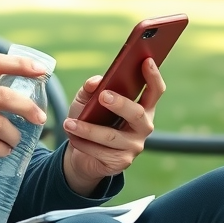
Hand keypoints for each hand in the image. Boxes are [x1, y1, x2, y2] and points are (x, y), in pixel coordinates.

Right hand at [0, 54, 48, 179]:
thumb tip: (9, 86)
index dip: (21, 65)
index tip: (41, 70)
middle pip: (4, 96)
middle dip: (28, 107)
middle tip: (40, 118)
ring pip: (1, 124)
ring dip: (15, 135)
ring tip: (15, 140)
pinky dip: (2, 149)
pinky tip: (3, 150)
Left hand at [61, 58, 165, 195]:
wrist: (82, 155)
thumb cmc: (90, 121)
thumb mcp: (86, 102)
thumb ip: (90, 89)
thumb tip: (95, 81)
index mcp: (142, 107)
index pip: (154, 91)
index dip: (153, 76)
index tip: (146, 60)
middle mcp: (143, 126)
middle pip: (137, 113)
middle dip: (120, 104)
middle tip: (103, 95)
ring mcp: (134, 146)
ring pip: (111, 136)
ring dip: (88, 129)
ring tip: (69, 123)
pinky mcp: (122, 162)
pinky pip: (101, 152)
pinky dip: (83, 143)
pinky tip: (71, 137)